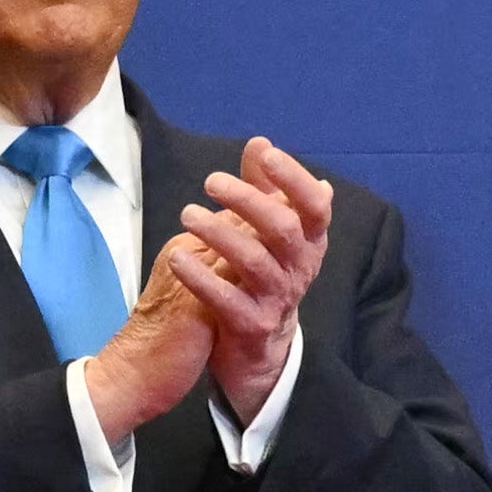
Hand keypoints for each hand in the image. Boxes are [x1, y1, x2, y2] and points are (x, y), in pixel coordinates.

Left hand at [157, 138, 329, 422]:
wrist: (258, 347)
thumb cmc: (262, 276)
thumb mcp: (269, 234)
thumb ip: (264, 189)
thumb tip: (260, 144)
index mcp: (309, 243)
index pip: (314, 206)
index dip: (295, 179)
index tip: (267, 156)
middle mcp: (299, 270)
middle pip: (283, 229)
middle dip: (249, 200)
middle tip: (211, 181)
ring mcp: (277, 299)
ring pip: (254, 262)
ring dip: (219, 233)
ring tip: (187, 214)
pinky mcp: (252, 326)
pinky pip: (227, 300)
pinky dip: (201, 278)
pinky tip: (176, 257)